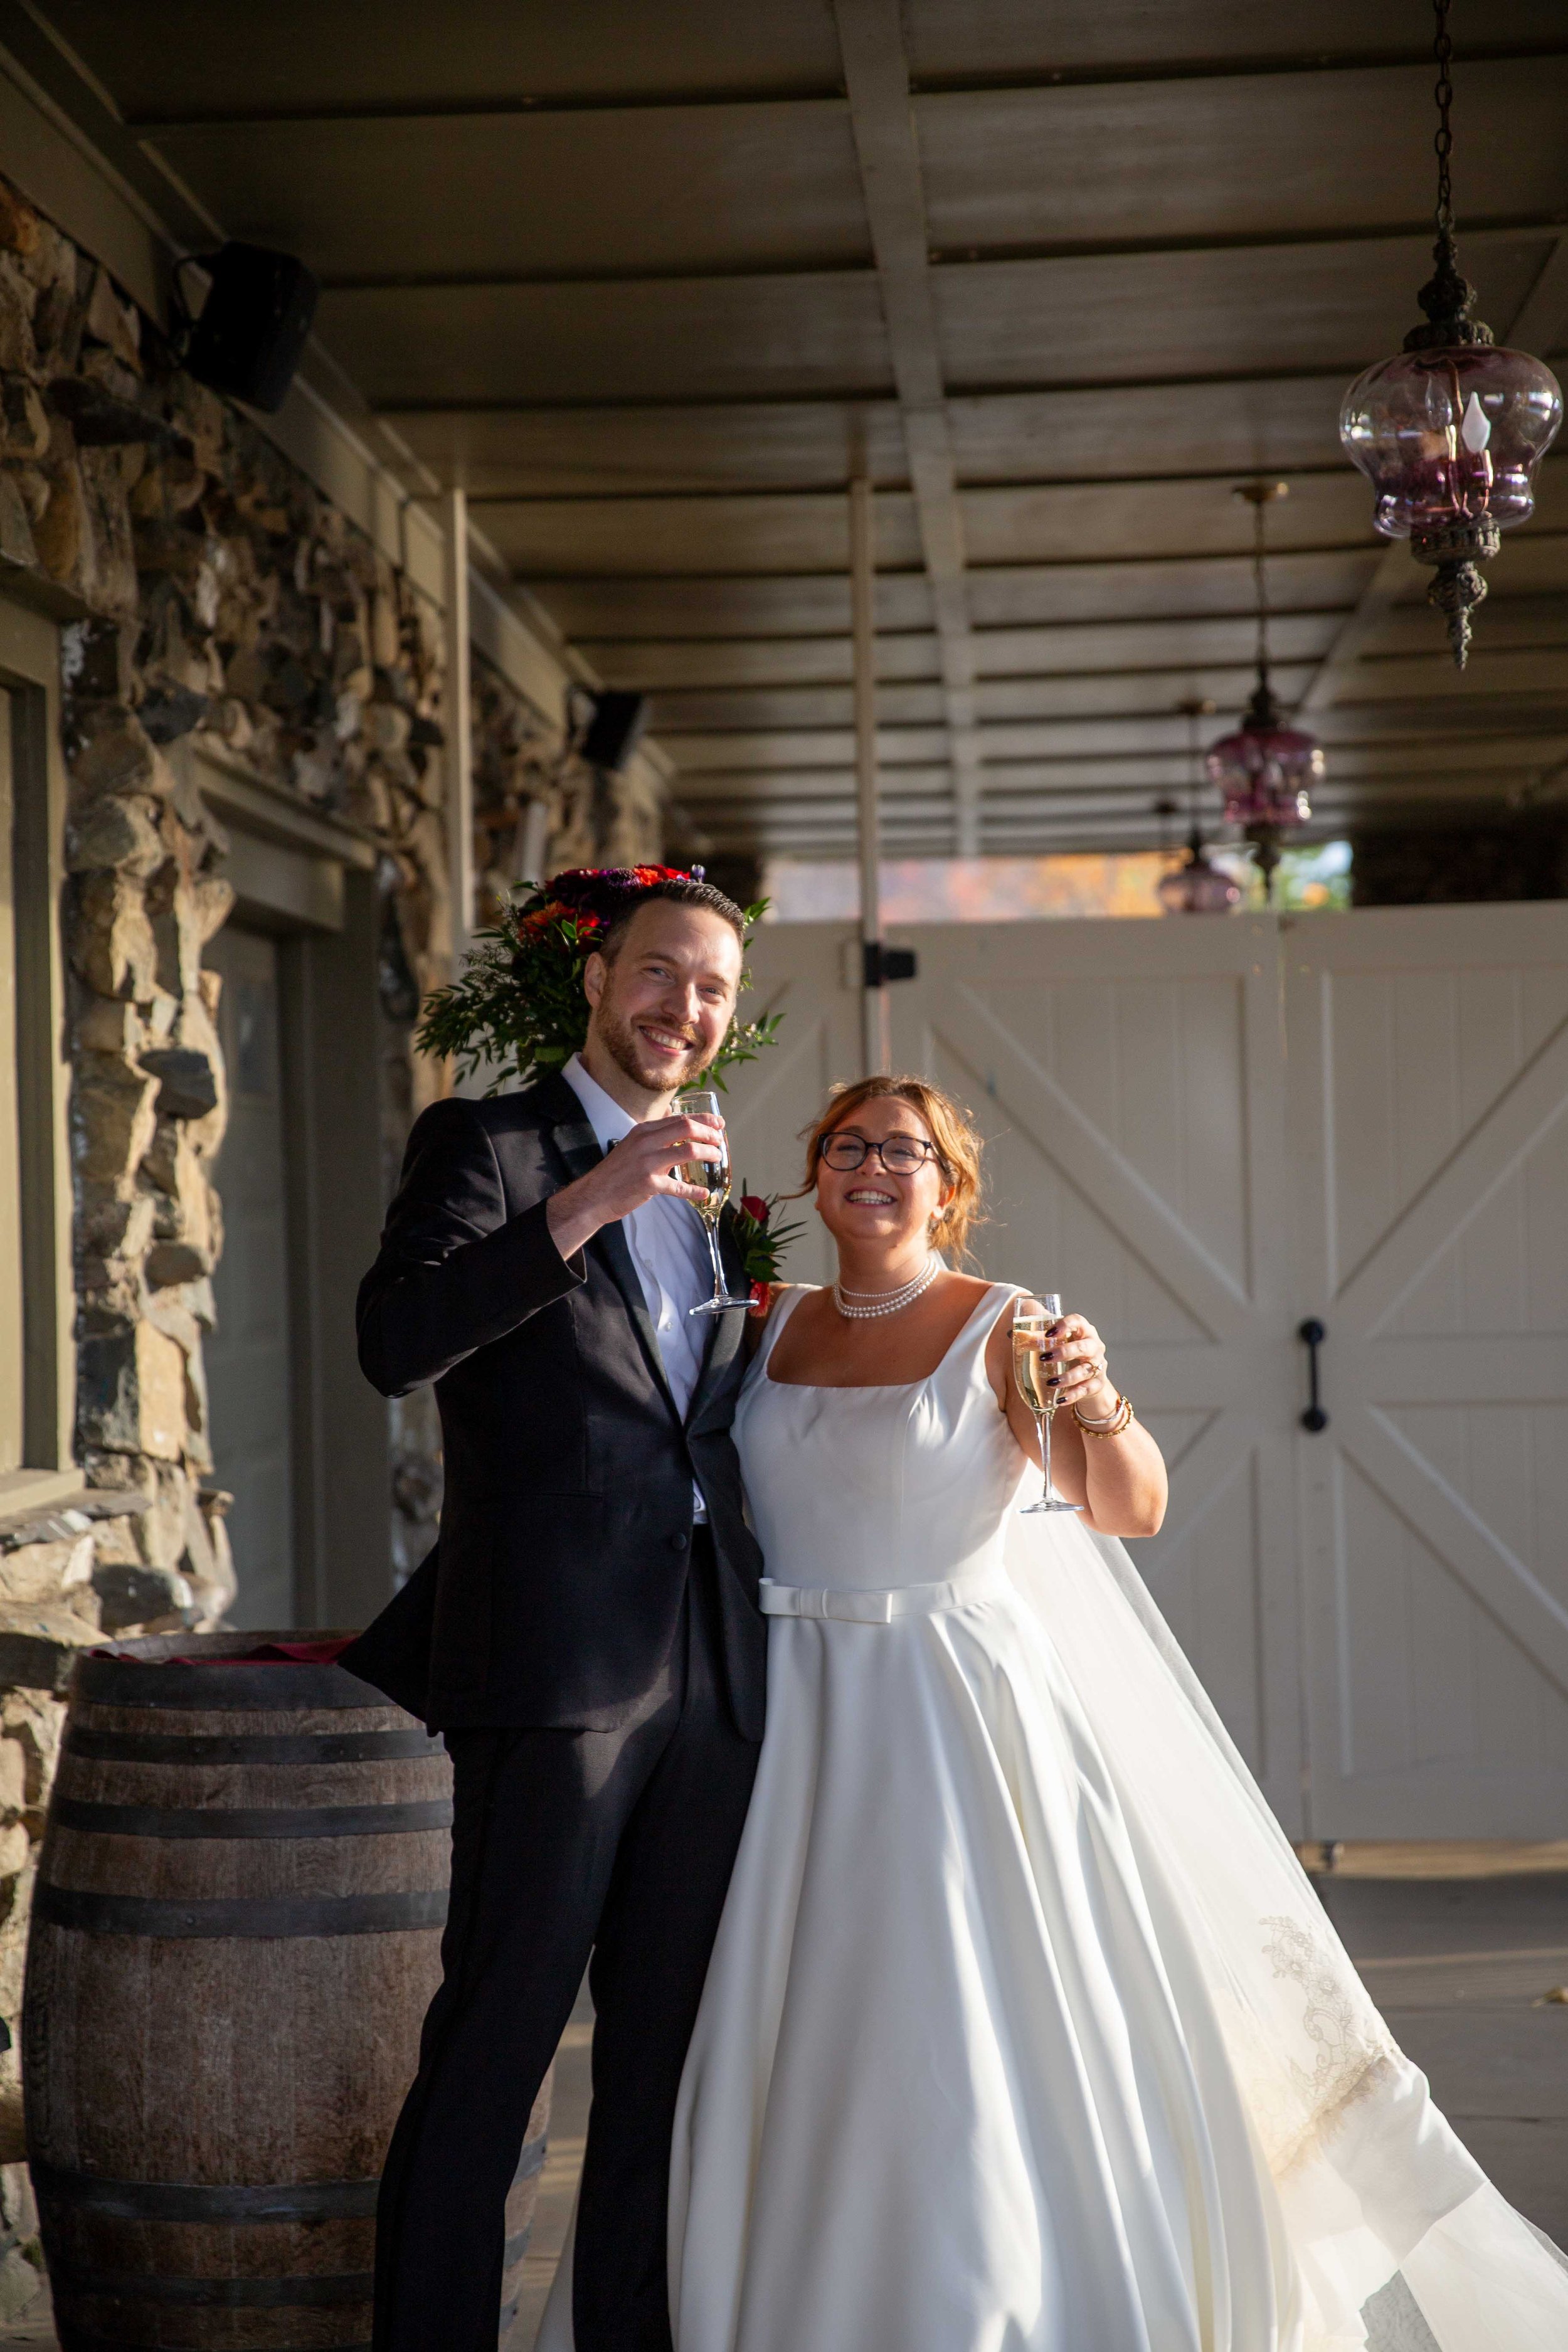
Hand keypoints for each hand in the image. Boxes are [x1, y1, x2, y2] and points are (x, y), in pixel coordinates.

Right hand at [546, 1113, 722, 1260]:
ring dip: (707, 1154)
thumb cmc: (616, 1171)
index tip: (719, 1124)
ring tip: (716, 1158)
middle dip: (709, 1133)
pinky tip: (703, 1193)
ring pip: (688, 1151)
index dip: (704, 1120)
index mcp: (644, 1130)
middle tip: (719, 1141)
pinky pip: (678, 1187)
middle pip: (686, 1128)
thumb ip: (655, 1135)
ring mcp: (648, 1162)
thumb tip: (677, 1121)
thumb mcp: (633, 1145)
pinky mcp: (649, 1184)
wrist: (594, 1195)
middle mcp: (646, 1142)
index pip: (680, 1118)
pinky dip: (693, 1191)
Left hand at [1020, 1300, 1116, 1417]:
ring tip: (1050, 1382)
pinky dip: (1073, 1395)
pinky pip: (1086, 1390)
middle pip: (1083, 1346)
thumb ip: (1037, 1339)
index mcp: (1083, 1331)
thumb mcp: (1057, 1345)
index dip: (1064, 1325)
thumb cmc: (1069, 1356)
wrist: (1089, 1379)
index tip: (1048, 1333)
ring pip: (1085, 1370)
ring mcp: (1098, 1365)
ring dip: (1067, 1377)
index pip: (1078, 1321)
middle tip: (1044, 1358)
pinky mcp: (1097, 1384)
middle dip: (1064, 1352)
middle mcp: (1094, 1346)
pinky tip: (1060, 1400)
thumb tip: (1012, 1334)